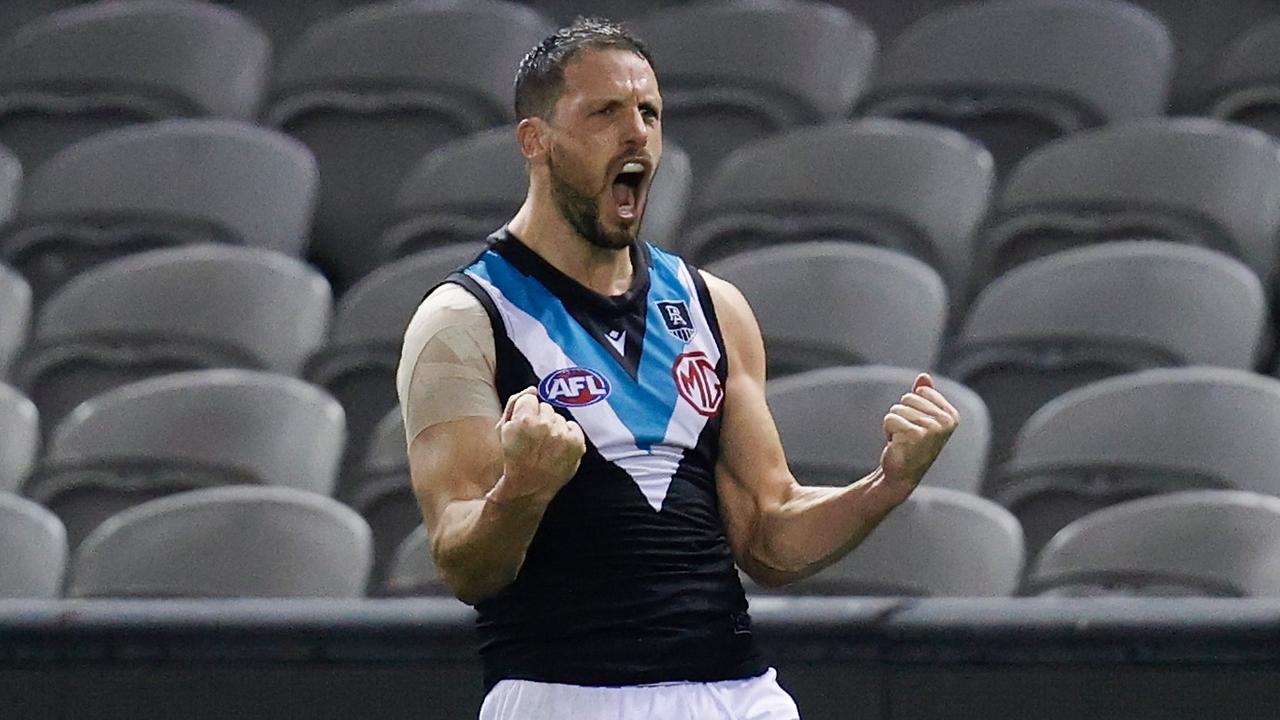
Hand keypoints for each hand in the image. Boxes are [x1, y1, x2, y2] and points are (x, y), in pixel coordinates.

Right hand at [491, 387, 586, 505]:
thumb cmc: (512, 457)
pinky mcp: (576, 445)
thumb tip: (533, 389)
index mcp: (524, 419)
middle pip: (546, 407)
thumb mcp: (503, 429)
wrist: (527, 487)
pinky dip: (567, 435)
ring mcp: (563, 435)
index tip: (522, 427)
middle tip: (534, 439)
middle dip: (540, 419)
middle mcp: (545, 425)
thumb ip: (515, 403)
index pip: (530, 398)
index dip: (524, 412)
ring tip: (545, 446)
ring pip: (559, 417)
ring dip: (554, 428)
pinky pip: (573, 427)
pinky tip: (557, 448)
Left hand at [878, 374, 959, 497]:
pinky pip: (889, 419)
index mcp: (951, 416)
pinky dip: (887, 431)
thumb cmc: (911, 444)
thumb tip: (924, 376)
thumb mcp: (921, 418)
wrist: (902, 474)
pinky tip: (896, 445)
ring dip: (894, 424)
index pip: (921, 391)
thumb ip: (924, 396)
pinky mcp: (914, 436)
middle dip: (901, 415)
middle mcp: (945, 422)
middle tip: (908, 435)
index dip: (911, 407)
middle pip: (907, 398)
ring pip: (897, 409)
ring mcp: (931, 429)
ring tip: (902, 440)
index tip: (917, 426)